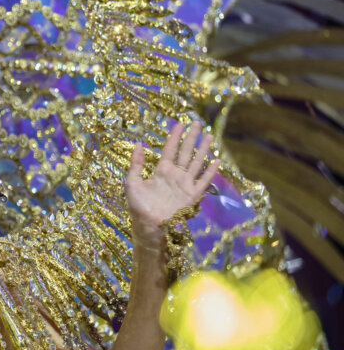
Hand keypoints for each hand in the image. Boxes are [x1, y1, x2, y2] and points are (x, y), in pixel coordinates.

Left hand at [126, 121, 219, 247]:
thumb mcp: (133, 182)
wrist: (148, 226)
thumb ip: (136, 164)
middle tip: (198, 123)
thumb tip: (138, 144)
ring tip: (210, 137)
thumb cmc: (139, 206)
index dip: (174, 136)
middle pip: (185, 152)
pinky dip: (210, 172)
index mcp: (161, 171)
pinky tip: (217, 161)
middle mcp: (175, 175)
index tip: (180, 124)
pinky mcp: (192, 195)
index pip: (170, 149)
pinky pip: (203, 181)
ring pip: (196, 163)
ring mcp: (184, 184)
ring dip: (203, 150)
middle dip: (191, 138)